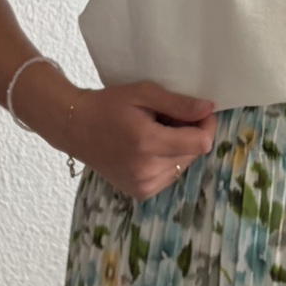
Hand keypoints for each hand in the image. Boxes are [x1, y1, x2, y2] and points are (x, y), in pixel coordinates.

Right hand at [66, 80, 214, 199]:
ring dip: (179, 149)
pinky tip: (149, 149)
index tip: (197, 112)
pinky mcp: (140, 193)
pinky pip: (170, 176)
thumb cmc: (108, 105)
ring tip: (156, 133)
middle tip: (168, 119)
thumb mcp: (143, 93)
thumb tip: (209, 109)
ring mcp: (143, 185)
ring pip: (184, 166)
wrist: (76, 128)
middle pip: (194, 154)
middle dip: (190, 135)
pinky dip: (167, 161)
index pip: (201, 143)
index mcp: (148, 143)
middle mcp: (147, 170)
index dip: (205, 125)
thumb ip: (178, 104)